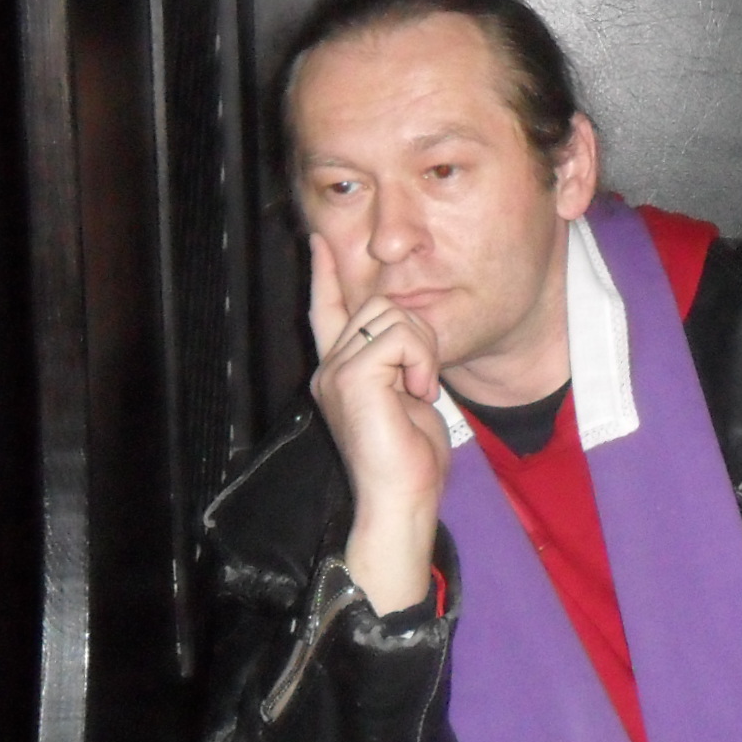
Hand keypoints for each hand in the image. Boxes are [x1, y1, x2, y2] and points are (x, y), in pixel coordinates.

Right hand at [308, 233, 449, 612]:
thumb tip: (411, 336)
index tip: (318, 241)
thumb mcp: (406, 398)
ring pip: (392, 314)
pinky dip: (422, 361)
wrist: (400, 500)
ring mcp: (335, 372)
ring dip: (423, 349)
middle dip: (417, 333)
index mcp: (338, 372)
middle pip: (377, 304)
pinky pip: (400, 337)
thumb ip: (398, 364)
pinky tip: (419, 393)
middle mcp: (328, 368)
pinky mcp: (352, 377)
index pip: (325, 310)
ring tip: (420, 389)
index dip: (323, 274)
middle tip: (424, 380)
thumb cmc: (411, 460)